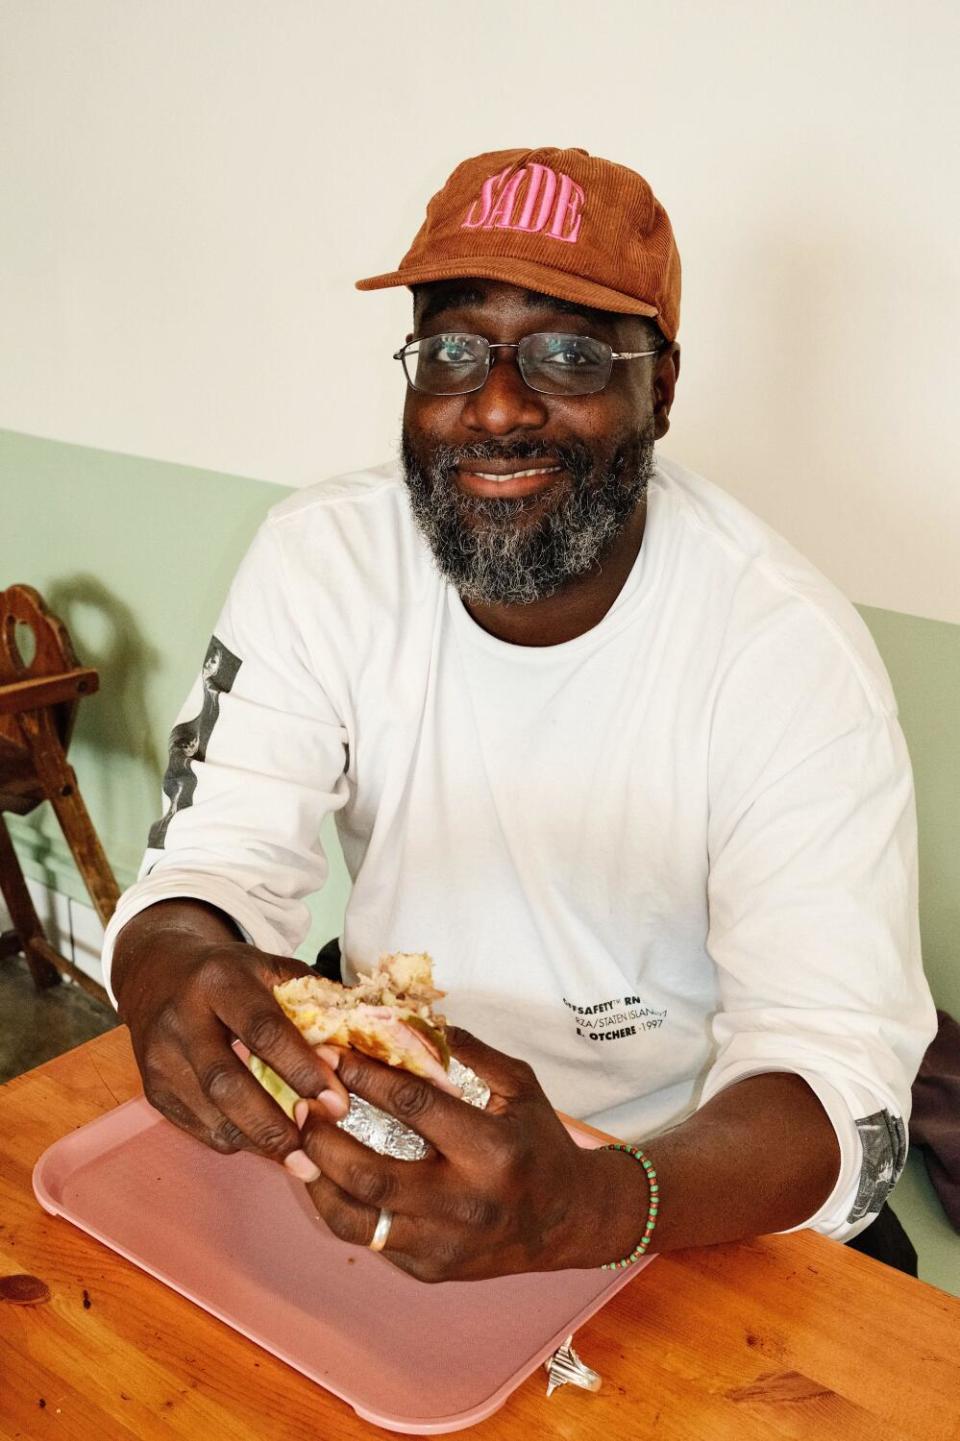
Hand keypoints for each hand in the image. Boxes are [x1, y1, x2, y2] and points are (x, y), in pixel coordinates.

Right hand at [113, 909, 348, 1172]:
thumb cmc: (231, 974)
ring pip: (212, 1114)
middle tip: (315, 1150)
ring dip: (259, 1141)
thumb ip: (314, 999)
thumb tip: (365, 1038)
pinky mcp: (154, 1091)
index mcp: (219, 980)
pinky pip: (200, 1127)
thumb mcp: (269, 968)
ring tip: (301, 1159)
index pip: (262, 1030)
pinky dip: (238, 1140)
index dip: (301, 1069)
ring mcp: (161, 1058)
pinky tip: (267, 1143)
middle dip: (274, 1122)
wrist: (157, 972)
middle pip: (227, 1082)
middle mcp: (182, 1018)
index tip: (336, 1103)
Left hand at [296, 1028, 626, 1281]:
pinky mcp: (429, 1269)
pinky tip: (326, 1176)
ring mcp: (444, 1244)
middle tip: (302, 1104)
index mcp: (491, 1150)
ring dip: (317, 1179)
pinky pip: (370, 1240)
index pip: (413, 1107)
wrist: (569, 1221)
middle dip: (324, 1136)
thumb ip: (471, 1052)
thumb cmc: (539, 1143)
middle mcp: (465, 1203)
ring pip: (357, 1220)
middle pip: (372, 1173)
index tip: (332, 1053)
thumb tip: (412, 1020)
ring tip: (300, 1144)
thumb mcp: (520, 1086)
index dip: (365, 1076)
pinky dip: (340, 1206)